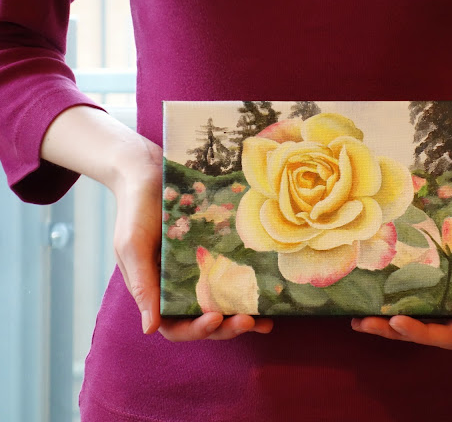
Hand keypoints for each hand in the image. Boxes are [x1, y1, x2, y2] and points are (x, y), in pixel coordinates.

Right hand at [110, 137, 272, 340]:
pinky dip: (248, 287)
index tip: (215, 318)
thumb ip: (142, 286)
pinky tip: (268, 291)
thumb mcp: (131, 248)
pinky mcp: (216, 253)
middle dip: (227, 326)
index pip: (175, 326)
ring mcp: (200, 271)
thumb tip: (149, 329)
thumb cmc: (134, 211)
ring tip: (266, 321)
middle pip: (205, 320)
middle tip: (250, 322)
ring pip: (223, 303)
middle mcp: (180, 287)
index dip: (196, 330)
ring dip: (243, 315)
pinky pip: (233, 275)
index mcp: (156, 292)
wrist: (149, 172)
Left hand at [351, 179, 451, 349]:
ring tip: (359, 321)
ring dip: (389, 323)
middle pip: (430, 331)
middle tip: (365, 323)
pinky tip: (367, 304)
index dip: (422, 334)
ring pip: (419, 318)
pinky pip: (414, 298)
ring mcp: (449, 296)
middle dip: (397, 330)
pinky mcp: (435, 282)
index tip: (396, 321)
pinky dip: (393, 303)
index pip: (451, 336)